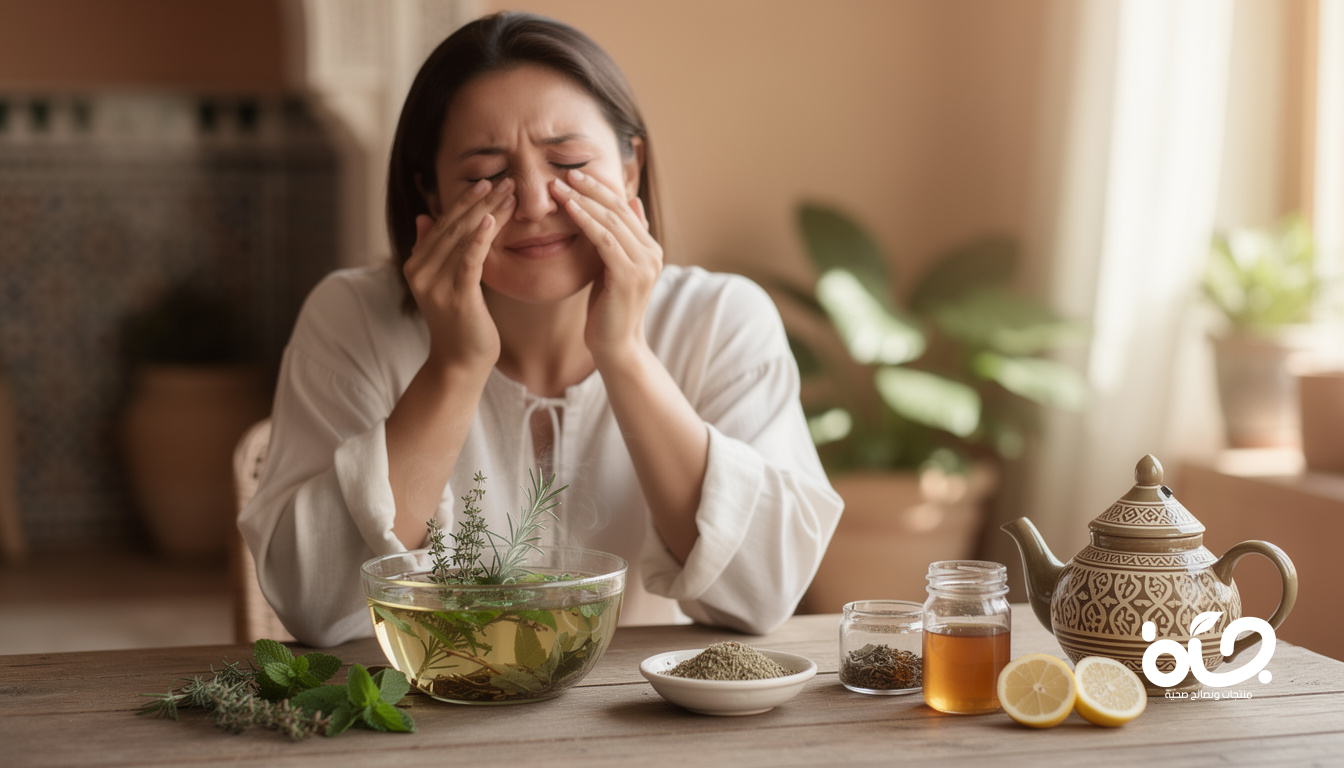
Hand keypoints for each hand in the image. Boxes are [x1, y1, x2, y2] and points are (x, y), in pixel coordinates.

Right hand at [403, 178, 515, 374]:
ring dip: (487, 212)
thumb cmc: (459, 323)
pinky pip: (469, 261)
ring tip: (508, 191)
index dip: (465, 201)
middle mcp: (420, 271)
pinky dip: (480, 238)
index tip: (488, 181)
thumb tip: (424, 217)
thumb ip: (431, 250)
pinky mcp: (456, 297)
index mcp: (416, 264)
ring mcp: (436, 285)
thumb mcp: (443, 283)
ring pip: (462, 238)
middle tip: (504, 179)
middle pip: (452, 226)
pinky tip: (492, 219)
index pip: (442, 224)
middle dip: (479, 200)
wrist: (460, 363)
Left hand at [551, 169, 661, 363]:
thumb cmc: (609, 311)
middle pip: (619, 209)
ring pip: (611, 221)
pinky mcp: (629, 275)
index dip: (600, 188)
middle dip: (591, 188)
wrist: (616, 347)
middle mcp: (652, 253)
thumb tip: (631, 202)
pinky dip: (586, 221)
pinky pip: (604, 239)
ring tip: (558, 187)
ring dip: (583, 200)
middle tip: (565, 172)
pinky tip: (568, 209)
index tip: (575, 174)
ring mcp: (644, 264)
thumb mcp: (614, 269)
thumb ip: (621, 239)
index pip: (624, 208)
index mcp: (650, 249)